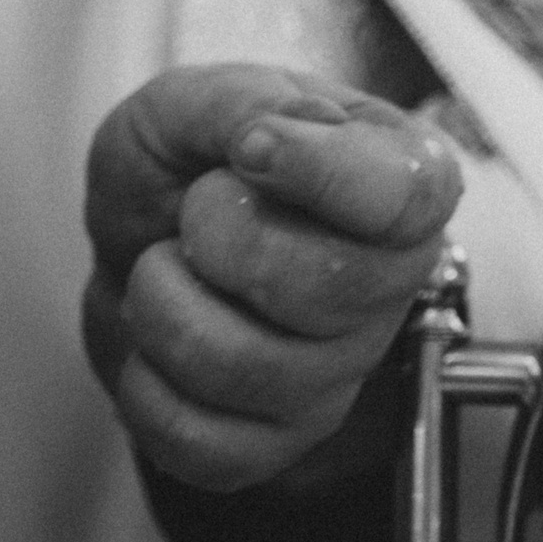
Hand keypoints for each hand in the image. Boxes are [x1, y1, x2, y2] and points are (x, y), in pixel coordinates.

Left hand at [83, 65, 461, 494]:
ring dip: (163, 303)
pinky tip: (159, 342)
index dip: (322, 173)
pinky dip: (143, 381)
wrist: (134, 243)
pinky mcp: (273, 443)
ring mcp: (336, 377)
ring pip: (242, 367)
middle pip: (326, 289)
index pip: (407, 196)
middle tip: (198, 212)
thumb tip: (277, 131)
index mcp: (395, 185)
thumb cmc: (184, 172)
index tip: (253, 148)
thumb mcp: (192, 102)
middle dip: (218, 236)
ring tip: (170, 270)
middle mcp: (387, 289)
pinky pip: (196, 437)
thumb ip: (239, 99)